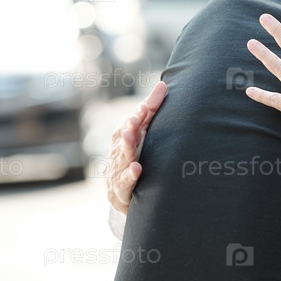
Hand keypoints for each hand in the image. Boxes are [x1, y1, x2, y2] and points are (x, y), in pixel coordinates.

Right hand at [106, 81, 167, 213]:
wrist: (128, 196)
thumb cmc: (139, 157)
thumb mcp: (145, 134)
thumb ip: (152, 110)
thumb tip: (163, 84)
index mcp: (123, 138)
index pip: (131, 124)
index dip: (137, 117)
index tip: (144, 108)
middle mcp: (118, 153)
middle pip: (123, 139)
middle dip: (129, 129)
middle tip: (135, 120)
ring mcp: (117, 172)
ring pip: (121, 159)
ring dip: (126, 149)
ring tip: (131, 138)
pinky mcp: (119, 191)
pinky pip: (124, 183)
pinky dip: (129, 175)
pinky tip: (137, 168)